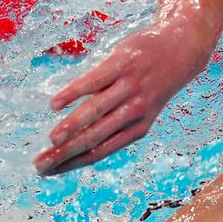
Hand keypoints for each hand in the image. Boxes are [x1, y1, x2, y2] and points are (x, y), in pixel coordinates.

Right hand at [34, 23, 212, 175]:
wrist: (183, 48)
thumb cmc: (153, 83)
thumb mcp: (142, 109)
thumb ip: (115, 123)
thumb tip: (77, 140)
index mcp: (138, 127)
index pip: (100, 151)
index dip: (73, 163)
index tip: (47, 173)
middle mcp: (135, 110)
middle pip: (95, 137)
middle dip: (66, 153)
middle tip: (39, 165)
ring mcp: (129, 87)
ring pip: (96, 111)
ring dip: (72, 126)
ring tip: (52, 139)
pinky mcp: (123, 63)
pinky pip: (94, 81)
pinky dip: (73, 93)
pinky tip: (55, 104)